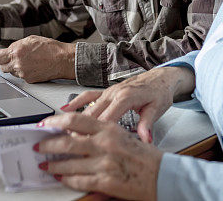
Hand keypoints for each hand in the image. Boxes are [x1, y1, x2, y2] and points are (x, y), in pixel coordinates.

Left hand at [0, 36, 74, 82]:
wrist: (63, 60)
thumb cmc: (50, 48)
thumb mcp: (31, 40)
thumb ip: (17, 46)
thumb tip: (9, 50)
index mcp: (16, 51)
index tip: (0, 56)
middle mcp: (17, 64)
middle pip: (2, 67)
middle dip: (6, 63)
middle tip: (13, 58)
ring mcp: (22, 73)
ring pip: (12, 72)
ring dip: (15, 68)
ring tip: (27, 61)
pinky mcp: (29, 80)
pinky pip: (21, 77)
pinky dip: (24, 72)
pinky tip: (33, 66)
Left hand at [37, 113, 161, 200]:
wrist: (164, 175)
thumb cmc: (145, 156)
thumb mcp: (123, 136)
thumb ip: (100, 133)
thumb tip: (76, 134)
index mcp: (110, 128)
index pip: (76, 119)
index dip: (56, 121)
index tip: (45, 124)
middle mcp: (105, 143)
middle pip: (67, 140)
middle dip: (48, 144)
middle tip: (39, 146)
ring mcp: (105, 163)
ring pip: (69, 163)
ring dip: (54, 165)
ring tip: (46, 165)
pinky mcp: (106, 182)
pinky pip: (78, 180)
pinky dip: (66, 180)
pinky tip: (61, 178)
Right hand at [62, 66, 193, 143]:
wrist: (161, 77)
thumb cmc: (159, 92)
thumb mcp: (157, 108)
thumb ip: (148, 124)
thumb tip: (145, 139)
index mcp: (125, 97)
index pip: (106, 118)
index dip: (93, 133)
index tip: (83, 145)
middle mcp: (114, 93)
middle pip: (92, 114)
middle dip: (78, 130)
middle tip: (66, 144)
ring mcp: (108, 92)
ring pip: (87, 108)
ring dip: (74, 120)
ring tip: (61, 133)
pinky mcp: (107, 91)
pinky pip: (88, 96)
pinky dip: (76, 102)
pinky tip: (64, 109)